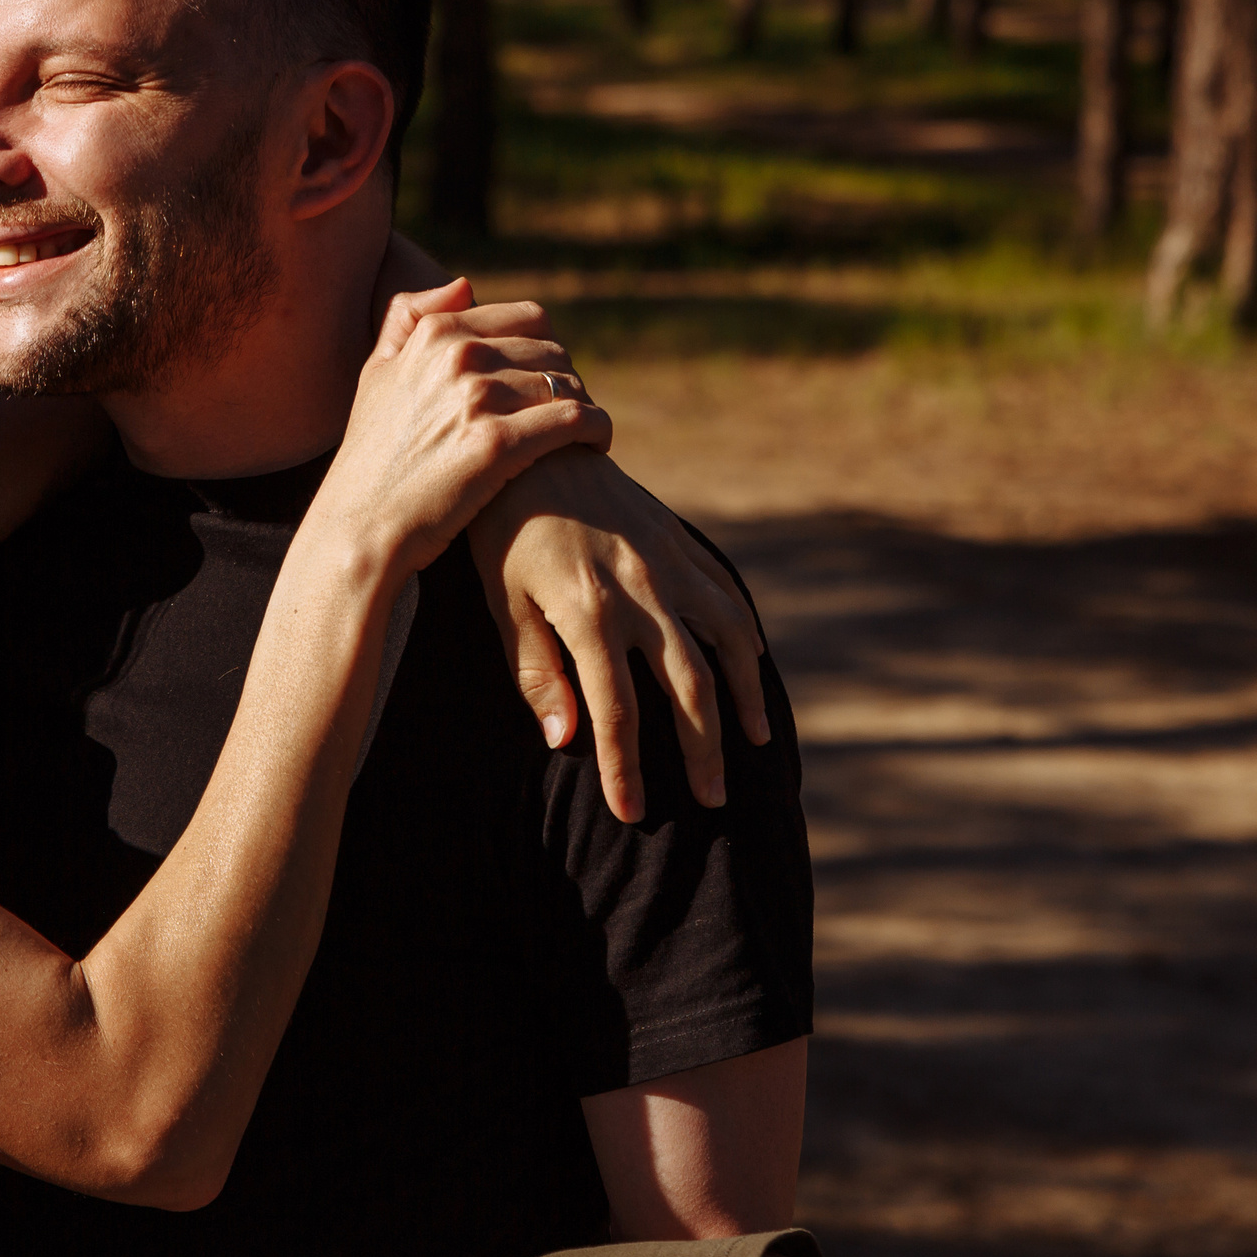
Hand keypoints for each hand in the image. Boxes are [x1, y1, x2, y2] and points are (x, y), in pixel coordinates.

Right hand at [311, 279, 610, 582]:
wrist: (362, 529)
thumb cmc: (372, 462)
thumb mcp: (376, 376)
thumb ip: (407, 319)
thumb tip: (464, 285)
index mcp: (434, 334)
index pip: (527, 319)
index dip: (547, 351)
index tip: (549, 382)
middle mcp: (457, 356)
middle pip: (553, 350)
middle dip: (568, 380)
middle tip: (568, 414)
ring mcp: (478, 398)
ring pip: (567, 383)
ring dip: (584, 407)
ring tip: (583, 435)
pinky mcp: (499, 444)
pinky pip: (573, 419)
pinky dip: (595, 430)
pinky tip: (596, 446)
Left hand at [470, 447, 769, 823]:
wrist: (534, 443)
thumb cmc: (502, 529)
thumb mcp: (502, 601)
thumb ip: (535, 672)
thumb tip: (565, 740)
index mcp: (590, 614)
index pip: (616, 713)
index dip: (625, 769)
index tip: (632, 812)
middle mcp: (642, 592)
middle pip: (689, 689)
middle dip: (704, 751)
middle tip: (714, 799)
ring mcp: (668, 565)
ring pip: (727, 642)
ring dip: (745, 696)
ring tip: (755, 741)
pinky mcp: (678, 542)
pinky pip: (725, 594)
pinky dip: (744, 634)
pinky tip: (751, 664)